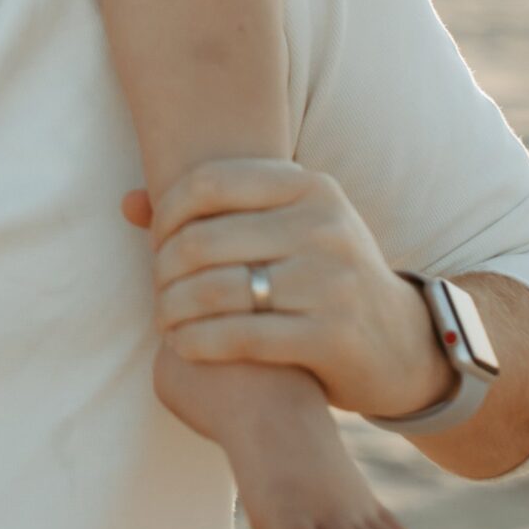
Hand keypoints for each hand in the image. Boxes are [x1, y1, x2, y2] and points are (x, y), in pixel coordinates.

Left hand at [121, 161, 451, 420]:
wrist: (402, 343)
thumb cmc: (323, 275)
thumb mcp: (287, 228)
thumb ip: (213, 213)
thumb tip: (127, 202)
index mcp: (309, 186)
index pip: (210, 182)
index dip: (168, 213)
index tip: (158, 242)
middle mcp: (323, 225)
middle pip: (205, 239)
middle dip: (165, 268)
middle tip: (156, 288)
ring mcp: (331, 280)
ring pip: (217, 290)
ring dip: (174, 308)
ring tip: (163, 318)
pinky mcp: (331, 335)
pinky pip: (241, 336)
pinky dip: (199, 342)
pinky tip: (182, 346)